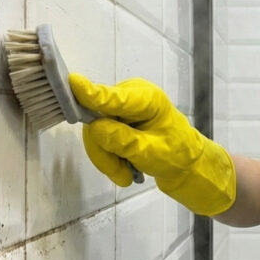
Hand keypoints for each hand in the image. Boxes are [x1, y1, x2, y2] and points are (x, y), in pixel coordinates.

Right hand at [68, 74, 235, 214]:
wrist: (184, 165)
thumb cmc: (176, 155)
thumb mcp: (151, 152)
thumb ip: (124, 140)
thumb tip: (95, 127)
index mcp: (147, 98)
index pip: (113, 97)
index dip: (92, 94)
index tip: (74, 83)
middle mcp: (130, 96)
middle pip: (97, 118)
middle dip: (104, 150)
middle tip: (119, 175)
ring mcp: (121, 107)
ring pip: (94, 132)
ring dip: (106, 158)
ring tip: (124, 176)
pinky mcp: (114, 118)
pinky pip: (98, 137)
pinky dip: (107, 157)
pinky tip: (123, 169)